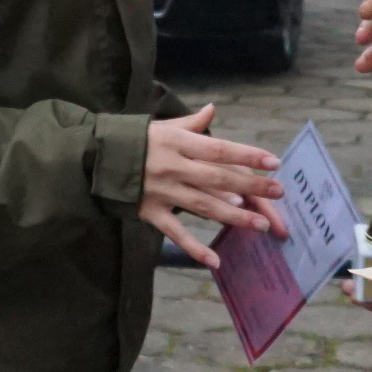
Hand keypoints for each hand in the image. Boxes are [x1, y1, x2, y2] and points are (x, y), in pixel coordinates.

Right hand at [138, 105, 285, 267]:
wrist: (93, 158)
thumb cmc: (134, 140)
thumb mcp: (163, 127)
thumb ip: (191, 124)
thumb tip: (212, 110)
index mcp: (179, 143)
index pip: (220, 149)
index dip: (247, 156)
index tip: (273, 162)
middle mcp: (173, 167)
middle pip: (219, 178)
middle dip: (251, 186)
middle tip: (278, 192)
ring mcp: (163, 192)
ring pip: (204, 206)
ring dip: (234, 216)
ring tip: (259, 224)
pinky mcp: (151, 213)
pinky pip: (176, 233)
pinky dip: (195, 248)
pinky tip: (215, 261)